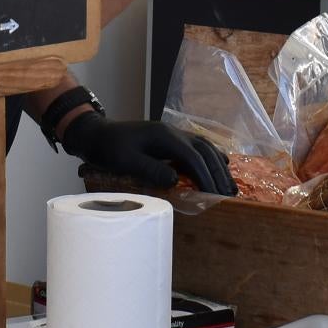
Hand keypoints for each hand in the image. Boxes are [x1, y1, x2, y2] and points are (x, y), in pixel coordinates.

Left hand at [58, 113, 234, 195]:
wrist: (97, 134)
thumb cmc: (108, 148)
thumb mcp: (125, 161)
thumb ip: (149, 170)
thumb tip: (176, 181)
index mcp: (164, 136)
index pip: (193, 157)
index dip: (207, 176)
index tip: (216, 195)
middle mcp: (173, 132)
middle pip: (205, 151)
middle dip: (219, 172)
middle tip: (230, 194)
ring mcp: (172, 134)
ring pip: (204, 147)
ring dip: (218, 165)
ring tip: (230, 184)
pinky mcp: (170, 139)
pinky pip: (197, 146)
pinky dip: (211, 156)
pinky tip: (219, 164)